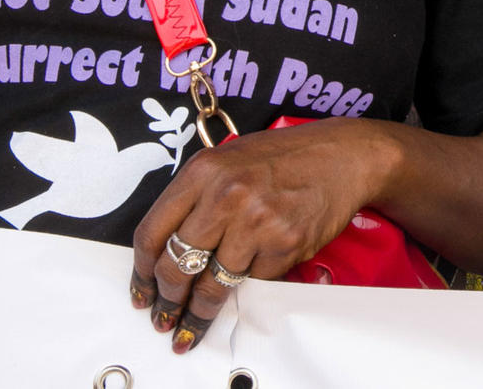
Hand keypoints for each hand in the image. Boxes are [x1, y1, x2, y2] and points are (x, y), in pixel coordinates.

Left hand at [130, 118, 386, 352]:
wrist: (341, 156)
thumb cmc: (283, 159)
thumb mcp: (228, 161)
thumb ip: (196, 197)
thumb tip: (166, 251)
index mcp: (202, 171)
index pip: (152, 232)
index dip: (141, 272)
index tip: (142, 291)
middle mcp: (225, 195)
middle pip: (177, 265)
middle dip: (167, 300)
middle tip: (163, 318)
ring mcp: (256, 220)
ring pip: (213, 284)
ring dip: (200, 312)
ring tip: (191, 326)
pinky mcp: (285, 243)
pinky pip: (255, 280)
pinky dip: (250, 285)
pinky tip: (248, 283)